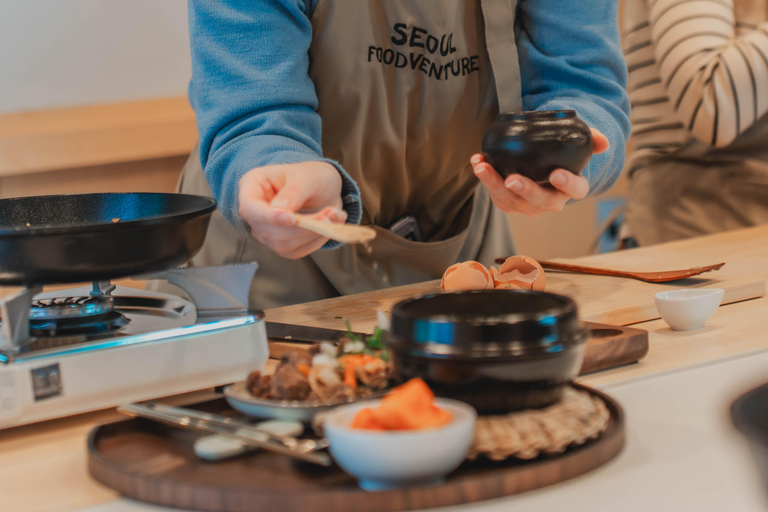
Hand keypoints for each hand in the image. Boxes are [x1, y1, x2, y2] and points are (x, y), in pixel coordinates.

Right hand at [238, 161, 344, 258]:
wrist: (325, 187)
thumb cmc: (312, 176)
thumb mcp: (307, 176)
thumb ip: (294, 192)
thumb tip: (281, 209)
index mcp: (253, 185)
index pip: (250, 208)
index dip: (269, 217)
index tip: (292, 218)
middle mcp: (255, 210)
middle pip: (268, 231)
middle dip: (302, 227)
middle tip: (329, 214)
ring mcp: (266, 229)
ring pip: (282, 245)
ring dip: (312, 234)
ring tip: (333, 216)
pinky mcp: (281, 243)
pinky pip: (295, 251)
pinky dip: (315, 241)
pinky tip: (327, 226)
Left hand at [471, 128, 608, 216]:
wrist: (545, 164)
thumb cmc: (562, 156)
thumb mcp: (578, 145)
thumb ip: (591, 139)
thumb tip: (602, 142)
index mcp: (571, 188)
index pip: (575, 190)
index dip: (567, 184)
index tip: (556, 173)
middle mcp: (550, 201)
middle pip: (539, 201)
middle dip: (525, 190)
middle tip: (512, 179)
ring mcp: (528, 204)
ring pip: (511, 201)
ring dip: (495, 184)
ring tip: (482, 167)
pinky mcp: (509, 201)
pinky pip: (496, 195)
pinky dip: (485, 179)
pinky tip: (477, 162)